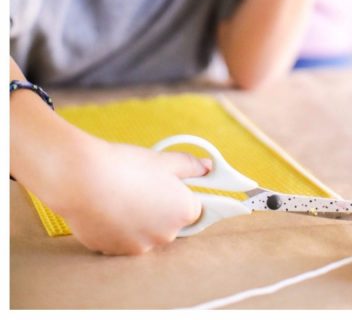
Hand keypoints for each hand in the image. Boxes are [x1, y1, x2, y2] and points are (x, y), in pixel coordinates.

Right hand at [52, 141, 210, 255]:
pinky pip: (122, 239)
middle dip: (161, 208)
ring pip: (145, 233)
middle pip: (170, 224)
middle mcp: (165, 235)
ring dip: (139, 220)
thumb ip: (192, 167)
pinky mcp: (113, 251)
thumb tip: (208, 168)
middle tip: (144, 186)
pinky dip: (119, 228)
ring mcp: (138, 246)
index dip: (183, 196)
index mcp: (184, 213)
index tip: (173, 187)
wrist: (82, 179)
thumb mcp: (165, 160)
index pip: (195, 209)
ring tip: (123, 195)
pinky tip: (109, 207)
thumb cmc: (126, 167)